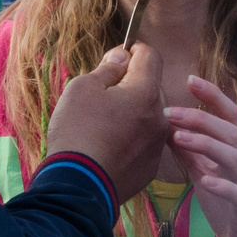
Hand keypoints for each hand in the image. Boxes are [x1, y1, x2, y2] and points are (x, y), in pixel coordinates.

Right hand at [46, 42, 169, 203]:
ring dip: (132, 112)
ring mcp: (157, 145)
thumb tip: (121, 59)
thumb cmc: (77, 131)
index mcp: (145, 92)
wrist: (78, 186)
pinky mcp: (150, 167)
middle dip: (130, 84)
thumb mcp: (82, 88)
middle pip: (151, 87)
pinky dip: (131, 138)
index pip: (151, 56)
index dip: (133, 50)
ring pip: (149, 116)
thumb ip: (107, 69)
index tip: (116, 58)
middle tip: (102, 95)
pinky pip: (144, 141)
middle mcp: (160, 117)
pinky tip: (109, 146)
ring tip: (103, 124)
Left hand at [166, 76, 236, 236]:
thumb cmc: (229, 208)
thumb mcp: (206, 176)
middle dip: (201, 118)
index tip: (190, 80)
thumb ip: (191, 154)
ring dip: (206, 145)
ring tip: (179, 138)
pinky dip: (222, 185)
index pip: (229, 116)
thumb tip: (168, 129)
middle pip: (230, 131)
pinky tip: (204, 180)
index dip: (213, 97)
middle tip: (169, 112)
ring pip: (234, 157)